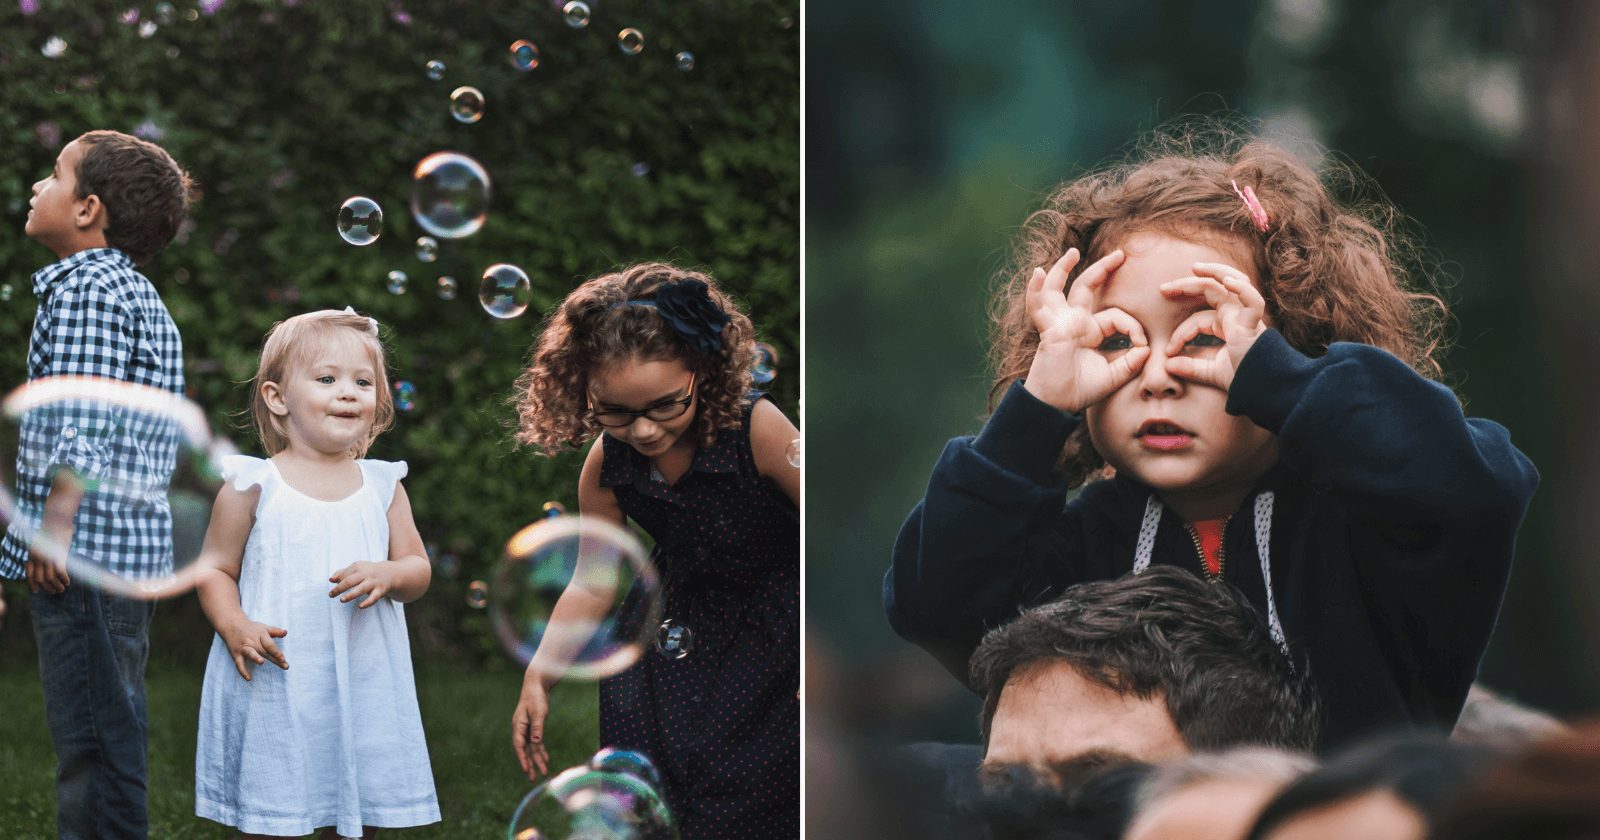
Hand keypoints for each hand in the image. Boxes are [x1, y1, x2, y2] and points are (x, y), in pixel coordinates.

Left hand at [25, 527, 72, 594]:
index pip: (29, 574)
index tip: (36, 591)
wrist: (56, 520)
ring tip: (62, 589)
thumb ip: (40, 552)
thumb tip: (43, 562)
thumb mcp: (41, 542)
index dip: (32, 584)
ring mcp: (48, 557)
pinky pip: (60, 571)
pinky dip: (64, 579)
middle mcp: (38, 557)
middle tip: (53, 592)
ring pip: (51, 577)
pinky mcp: (59, 555)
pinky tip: (68, 582)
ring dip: (57, 586)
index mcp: (32, 555)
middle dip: (46, 587)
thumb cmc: (51, 529)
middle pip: (40, 578)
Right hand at [219, 616, 287, 680]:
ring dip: (255, 657)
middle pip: (264, 651)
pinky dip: (243, 671)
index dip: (276, 651)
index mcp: (261, 635)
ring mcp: (244, 648)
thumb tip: (286, 632)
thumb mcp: (264, 628)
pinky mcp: (236, 654)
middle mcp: (253, 642)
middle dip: (274, 658)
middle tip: (284, 666)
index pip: (270, 644)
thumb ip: (275, 631)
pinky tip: (248, 678)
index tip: (283, 659)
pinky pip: (239, 664)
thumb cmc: (251, 628)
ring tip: (261, 662)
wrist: (232, 625)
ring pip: (250, 653)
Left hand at [328, 561, 396, 608]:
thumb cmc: (368, 571)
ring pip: (361, 589)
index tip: (332, 587)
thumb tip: (330, 580)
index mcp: (358, 567)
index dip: (338, 580)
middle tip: (331, 595)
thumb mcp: (356, 568)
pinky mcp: (380, 591)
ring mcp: (373, 582)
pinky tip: (360, 606)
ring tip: (342, 600)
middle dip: (340, 588)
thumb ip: (342, 573)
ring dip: (351, 594)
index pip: (345, 574)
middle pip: (350, 581)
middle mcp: (366, 574)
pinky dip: (367, 602)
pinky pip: (374, 598)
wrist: (391, 573)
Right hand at [512, 670, 553, 781]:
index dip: (523, 758)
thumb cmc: (536, 696)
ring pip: (532, 748)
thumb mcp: (538, 711)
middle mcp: (521, 729)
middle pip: (525, 750)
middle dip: (530, 764)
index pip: (519, 745)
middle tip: (533, 778)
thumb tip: (536, 742)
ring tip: (543, 772)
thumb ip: (537, 727)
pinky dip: (541, 750)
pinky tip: (545, 759)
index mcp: (518, 725)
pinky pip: (537, 742)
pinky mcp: (534, 727)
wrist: (537, 684)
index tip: (526, 769)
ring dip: (537, 759)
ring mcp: (527, 728)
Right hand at [1023, 248, 1149, 412]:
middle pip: (1087, 288)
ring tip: (1072, 252)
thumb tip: (1146, 349)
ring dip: (1062, 269)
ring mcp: (1059, 323)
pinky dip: (1035, 290)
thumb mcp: (1113, 376)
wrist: (1056, 405)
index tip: (1143, 345)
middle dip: (1103, 270)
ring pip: (1058, 289)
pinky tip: (1038, 274)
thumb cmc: (1080, 391)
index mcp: (1090, 332)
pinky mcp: (1049, 330)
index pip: (1115, 316)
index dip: (1133, 327)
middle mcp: (1074, 323)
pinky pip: (1039, 307)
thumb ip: (1130, 363)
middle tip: (1120, 254)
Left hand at [1159, 262, 1268, 390]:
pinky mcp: (1254, 323)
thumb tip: (1167, 365)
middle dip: (1187, 285)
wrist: (1263, 388)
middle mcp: (1236, 315)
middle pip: (1211, 290)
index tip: (1168, 352)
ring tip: (1195, 268)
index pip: (1197, 319)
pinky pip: (1252, 300)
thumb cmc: (1243, 378)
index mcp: (1226, 324)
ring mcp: (1246, 316)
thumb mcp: (1211, 372)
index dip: (1180, 333)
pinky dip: (1242, 289)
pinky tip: (1227, 281)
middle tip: (1163, 289)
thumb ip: (1190, 368)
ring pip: (1232, 283)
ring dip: (1214, 272)